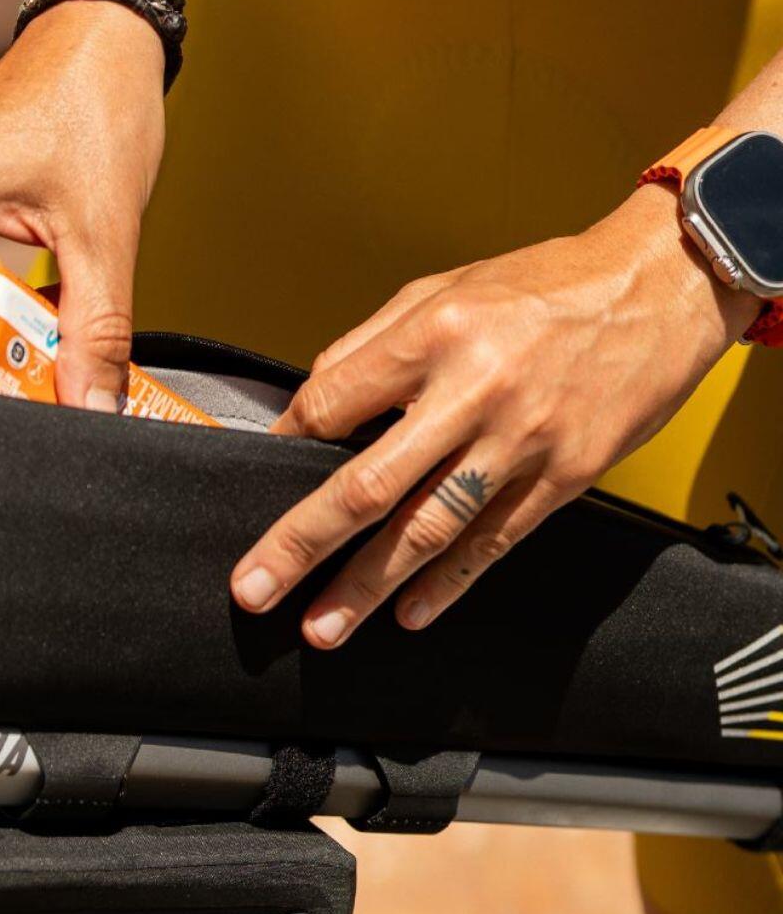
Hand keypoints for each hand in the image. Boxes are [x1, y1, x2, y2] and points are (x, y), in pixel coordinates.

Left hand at [231, 185, 760, 646]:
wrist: (660, 285)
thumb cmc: (543, 286)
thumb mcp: (443, 288)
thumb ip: (370, 347)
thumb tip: (309, 406)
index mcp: (433, 335)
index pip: (330, 404)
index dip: (285, 442)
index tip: (262, 472)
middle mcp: (474, 391)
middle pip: (367, 485)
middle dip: (301, 543)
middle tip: (253, 590)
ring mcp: (523, 442)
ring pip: (428, 529)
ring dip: (368, 587)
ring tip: (323, 628)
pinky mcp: (566, 476)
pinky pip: (495, 541)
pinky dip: (449, 583)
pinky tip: (411, 613)